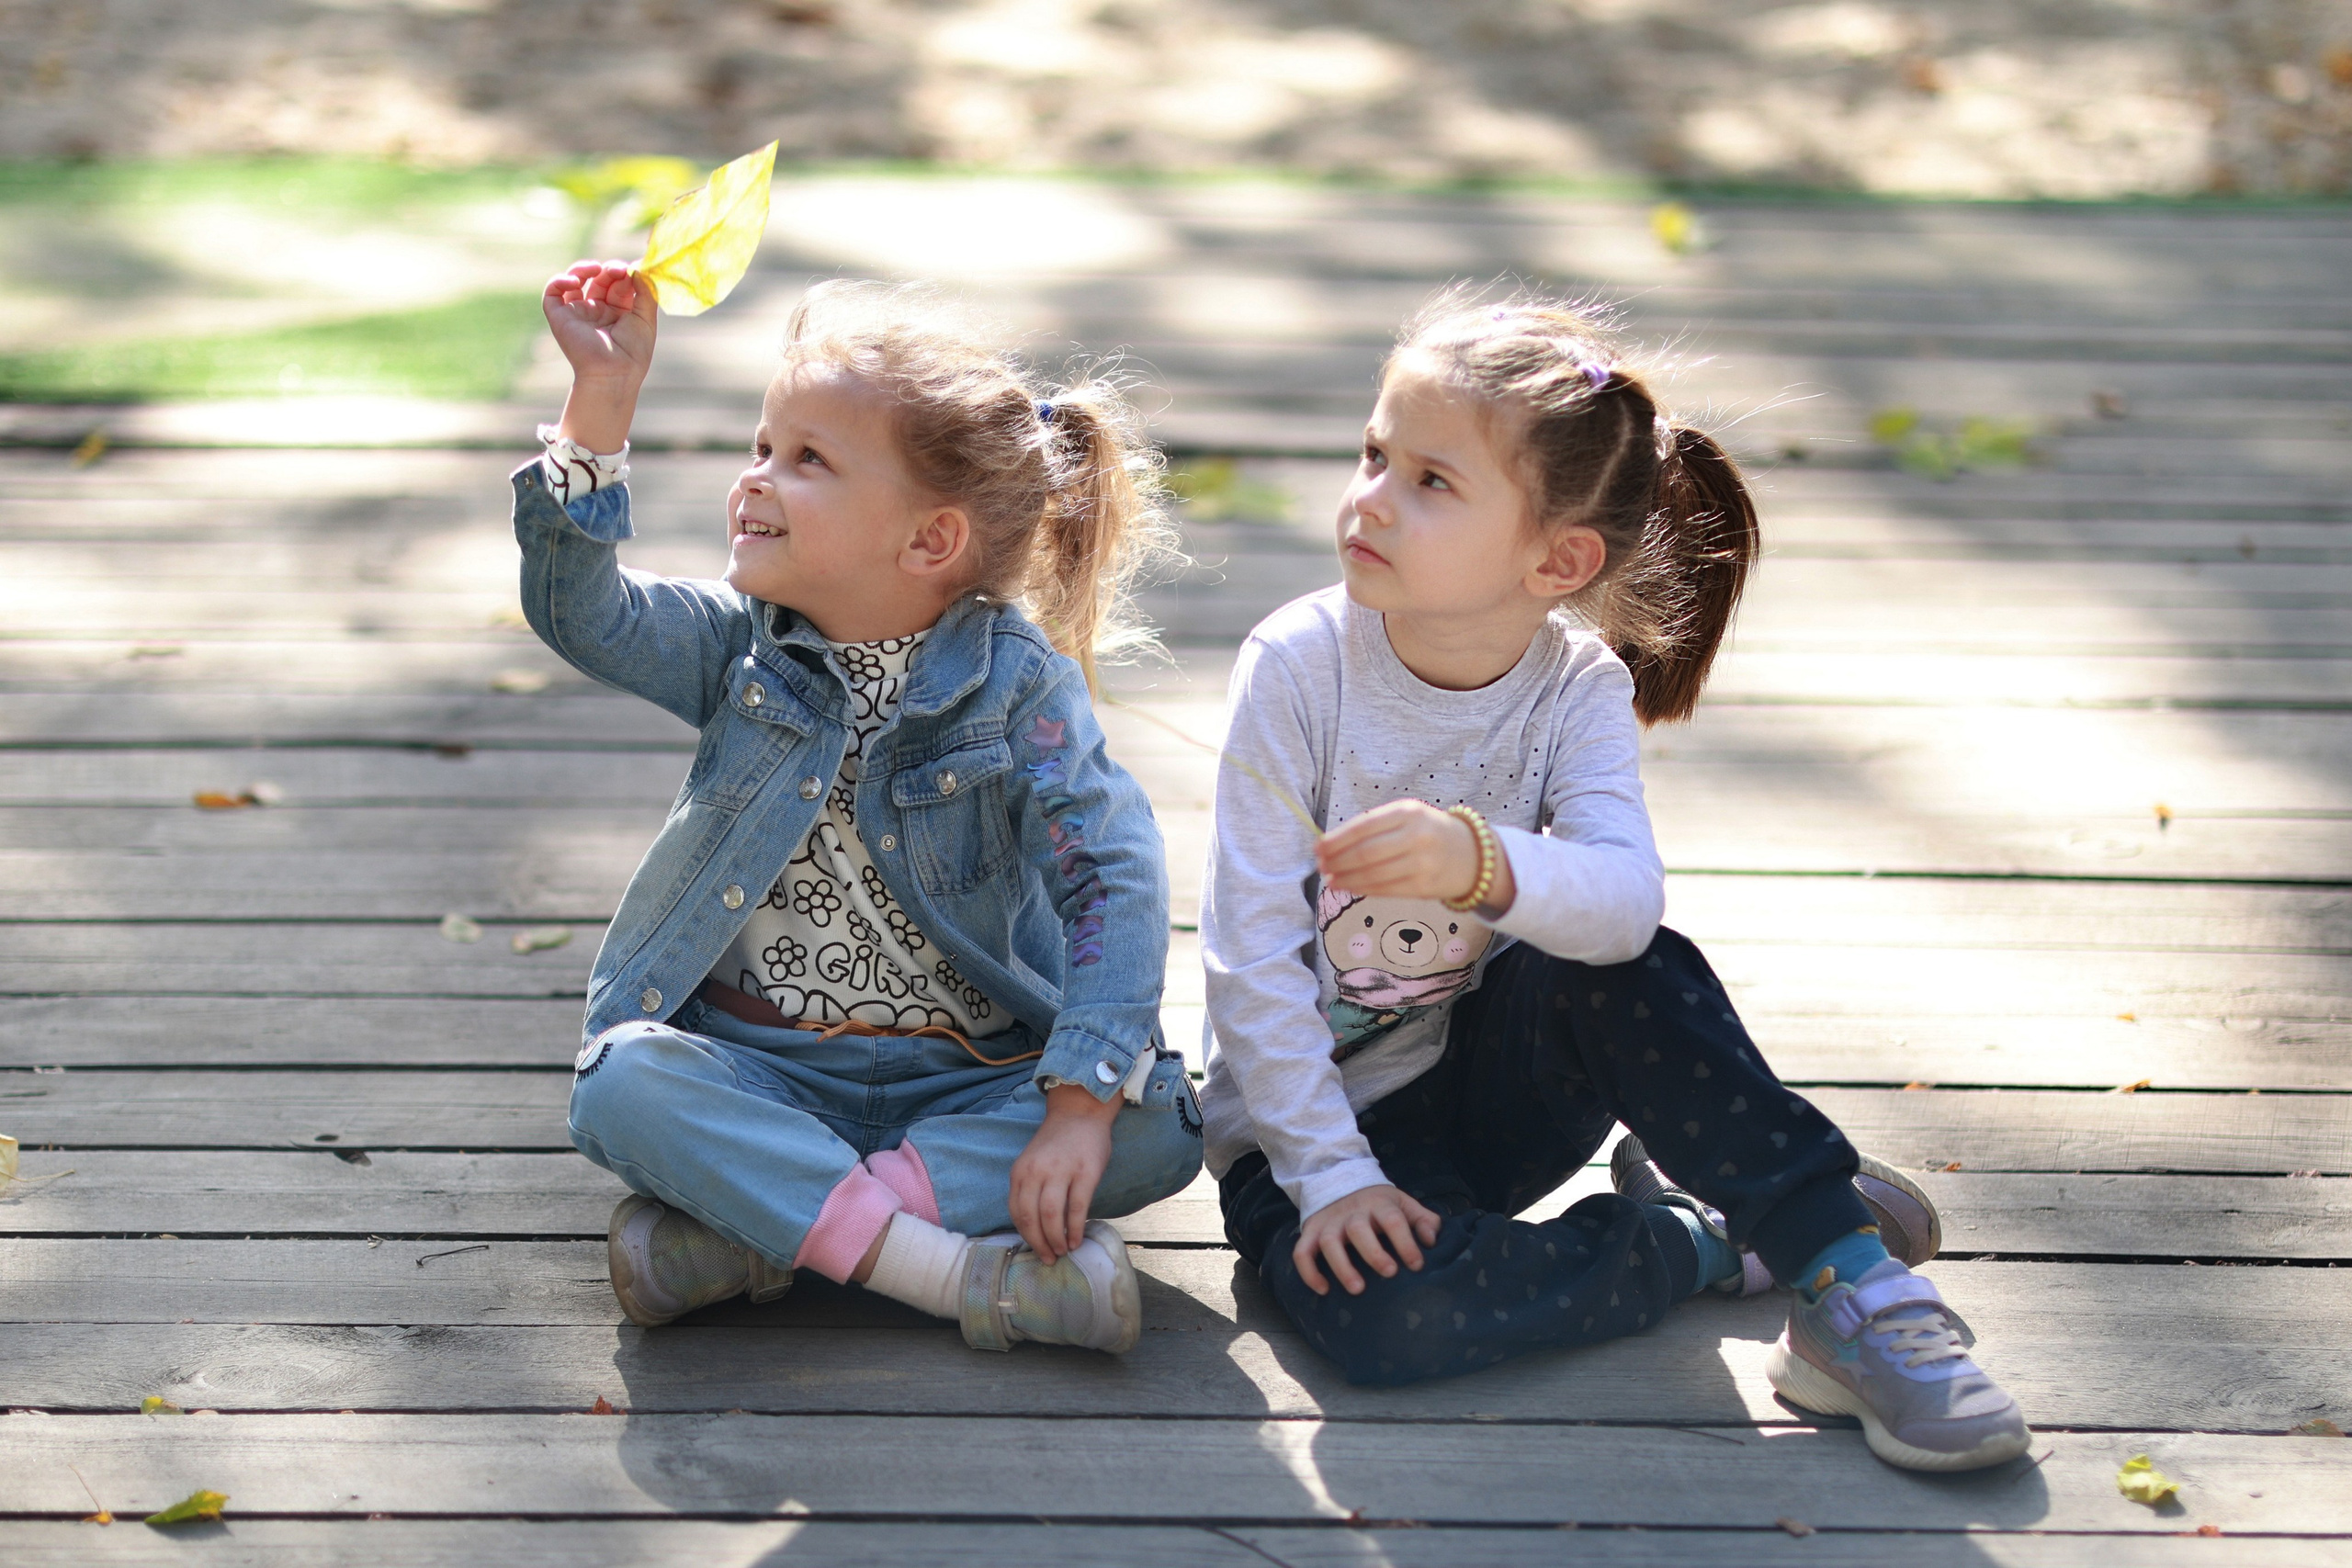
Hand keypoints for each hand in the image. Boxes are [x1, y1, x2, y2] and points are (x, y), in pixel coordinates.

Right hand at [542, 260, 657, 452]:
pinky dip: (560, 280)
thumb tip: (638, 268)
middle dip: (609, 270)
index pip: (618, 283)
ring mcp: (578, 313)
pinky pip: (552, 292)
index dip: (624, 273)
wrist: (614, 373)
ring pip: (574, 280)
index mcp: (618, 313)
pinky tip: (576, 282)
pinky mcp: (559, 317)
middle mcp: (597, 311)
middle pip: (599, 279)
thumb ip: (645, 291)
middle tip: (619, 270)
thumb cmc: (633, 351)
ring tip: (598, 269)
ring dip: (584, 268)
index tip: (632, 270)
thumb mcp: (646, 318)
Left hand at [1010, 1083, 1119, 1263]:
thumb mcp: (1033, 1163)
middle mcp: (1036, 1171)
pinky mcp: (1085, 1173)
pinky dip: (1075, 1229)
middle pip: (1031, 1218)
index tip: (1034, 1249)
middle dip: (1039, 1244)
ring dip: (1056, 1240)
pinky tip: (1076, 1240)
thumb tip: (1034, 1228)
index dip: (1025, 1236)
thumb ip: (1030, 1188)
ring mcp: (1061, 1171)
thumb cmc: (1057, 1144)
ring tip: (1062, 1252)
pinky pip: (1077, 1208)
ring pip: (1051, 1216)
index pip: (1017, 1212)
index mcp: (1020, 1171)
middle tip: (1048, 1258)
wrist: (1080, 1113)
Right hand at [1293, 1183, 1441, 1296]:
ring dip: (1342, 1266)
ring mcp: (1329, 1222)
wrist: (1339, 1179)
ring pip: (1329, 1242)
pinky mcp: (1310, 1232)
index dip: (1406, 1243)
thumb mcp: (1404, 1204)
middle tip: (1389, 1273)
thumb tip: (1431, 1241)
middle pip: (1359, 1229)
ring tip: (1357, 1289)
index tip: (1417, 1265)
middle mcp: (1351, 1212)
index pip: (1393, 1220)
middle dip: (1374, 1253)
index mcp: (1378, 1204)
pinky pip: (1302, 1252)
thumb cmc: (1379, 1203)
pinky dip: (1309, 1272)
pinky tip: (1323, 1290)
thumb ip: (1423, 1220)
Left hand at [1316, 799, 1513, 912]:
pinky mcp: (1423, 887)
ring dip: (1345, 878)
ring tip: (1330, 879)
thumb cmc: (1429, 832)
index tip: (1318, 847)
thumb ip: (1375, 826)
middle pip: (1365, 853)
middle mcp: (1416, 836)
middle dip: (1337, 861)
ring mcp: (1422, 864)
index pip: (1363, 827)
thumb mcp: (1407, 816)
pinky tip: (1348, 886)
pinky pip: (1385, 889)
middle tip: (1320, 866)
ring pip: (1372, 874)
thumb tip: (1332, 843)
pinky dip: (1361, 888)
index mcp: (1408, 812)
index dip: (1336, 840)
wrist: (1472, 855)